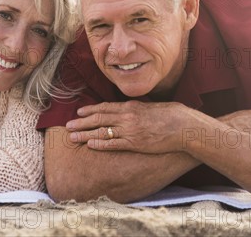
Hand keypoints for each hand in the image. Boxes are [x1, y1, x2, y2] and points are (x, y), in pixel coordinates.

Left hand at [66, 101, 187, 153]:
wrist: (183, 126)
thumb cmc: (172, 115)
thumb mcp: (152, 107)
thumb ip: (138, 108)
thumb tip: (131, 109)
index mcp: (131, 106)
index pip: (105, 107)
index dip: (90, 110)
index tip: (79, 112)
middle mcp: (127, 117)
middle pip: (98, 119)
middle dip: (81, 122)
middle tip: (67, 125)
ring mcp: (130, 130)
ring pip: (102, 132)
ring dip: (85, 134)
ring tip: (72, 137)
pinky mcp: (135, 144)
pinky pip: (113, 144)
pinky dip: (100, 144)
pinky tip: (89, 145)